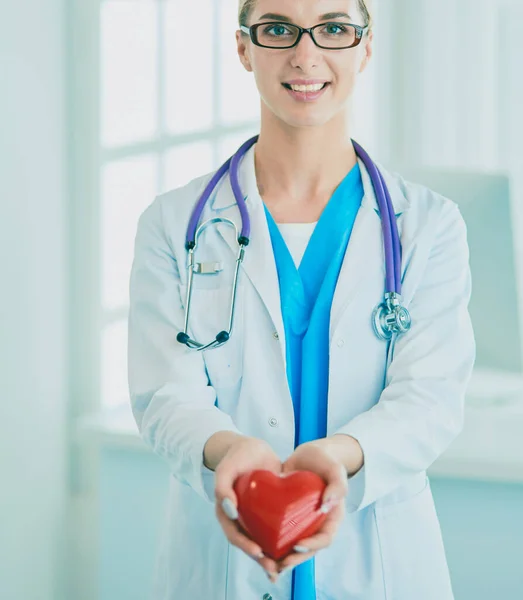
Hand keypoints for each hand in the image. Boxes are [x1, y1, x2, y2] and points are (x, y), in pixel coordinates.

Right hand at [212, 435, 281, 581]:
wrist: (254, 448)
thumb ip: (222, 486)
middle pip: (249, 543)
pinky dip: (281, 542)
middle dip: (260, 558)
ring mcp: (255, 517)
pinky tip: (293, 550)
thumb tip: (230, 510)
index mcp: (227, 511)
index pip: (234, 534)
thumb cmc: (237, 457)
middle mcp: (240, 518)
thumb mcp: (226, 468)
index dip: (245, 544)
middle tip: (274, 568)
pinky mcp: (269, 513)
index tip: (258, 550)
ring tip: (283, 567)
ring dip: (271, 555)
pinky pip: (274, 530)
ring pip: (262, 540)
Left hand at [273, 437, 359, 578]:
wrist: (308, 455)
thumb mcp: (335, 469)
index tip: (298, 545)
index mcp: (330, 517)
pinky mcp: (285, 518)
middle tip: (279, 564)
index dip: (313, 545)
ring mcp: (300, 523)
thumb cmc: (325, 461)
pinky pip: (278, 534)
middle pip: (307, 548)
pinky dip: (269, 543)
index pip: (325, 538)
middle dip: (294, 559)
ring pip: (291, 546)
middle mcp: (315, 524)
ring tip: (266, 564)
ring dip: (280, 558)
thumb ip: (338, 485)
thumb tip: (327, 504)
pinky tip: (256, 549)